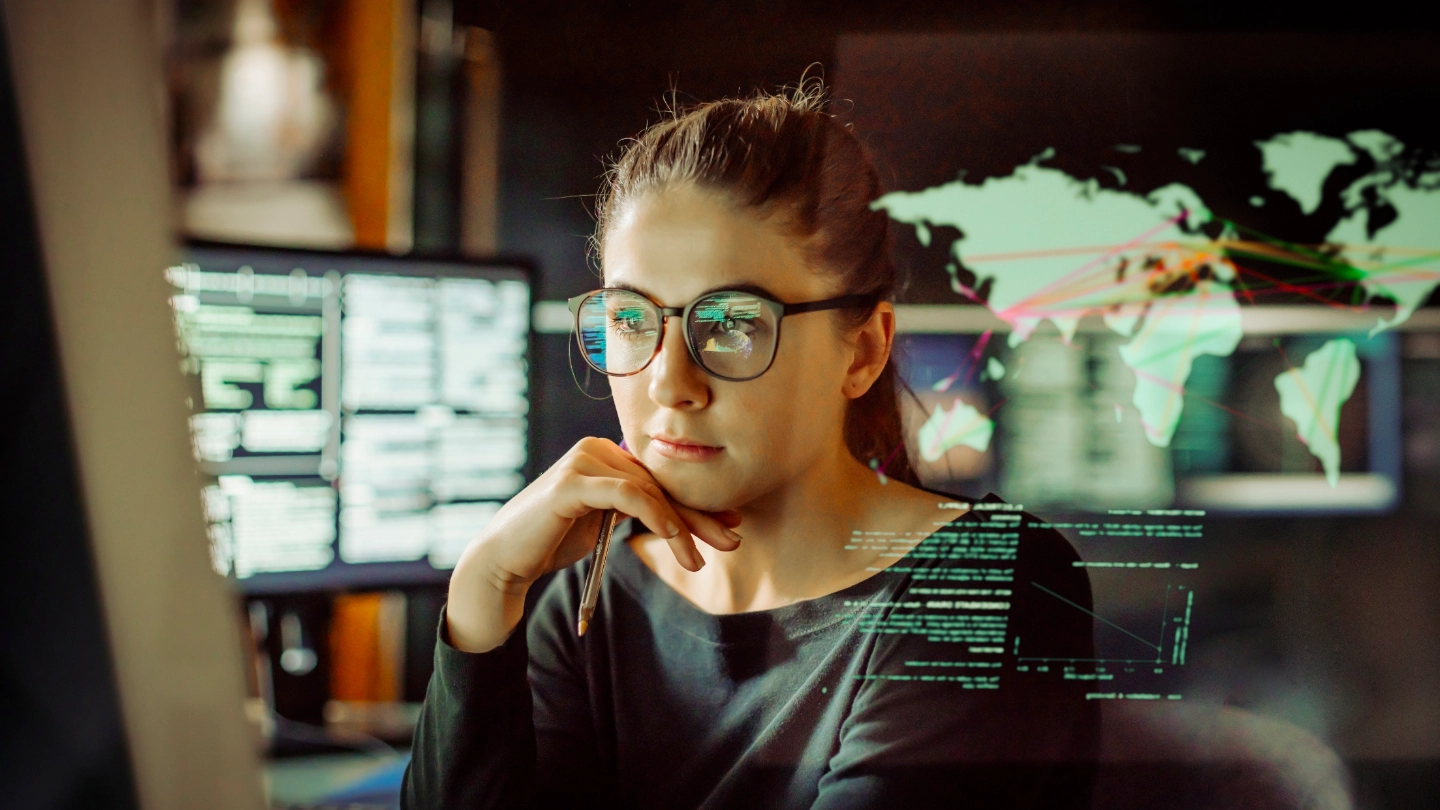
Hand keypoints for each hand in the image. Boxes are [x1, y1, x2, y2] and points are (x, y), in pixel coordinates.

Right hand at [446, 437, 740, 651]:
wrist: (505, 562)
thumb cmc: (552, 543)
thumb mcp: (604, 522)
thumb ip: (634, 508)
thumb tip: (683, 515)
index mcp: (604, 455)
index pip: (659, 479)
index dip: (696, 503)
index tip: (730, 524)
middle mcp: (594, 449)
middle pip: (659, 484)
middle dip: (698, 515)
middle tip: (733, 539)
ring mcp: (582, 461)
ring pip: (649, 491)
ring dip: (681, 527)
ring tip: (699, 561)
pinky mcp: (572, 482)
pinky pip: (628, 496)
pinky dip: (657, 518)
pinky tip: (676, 542)